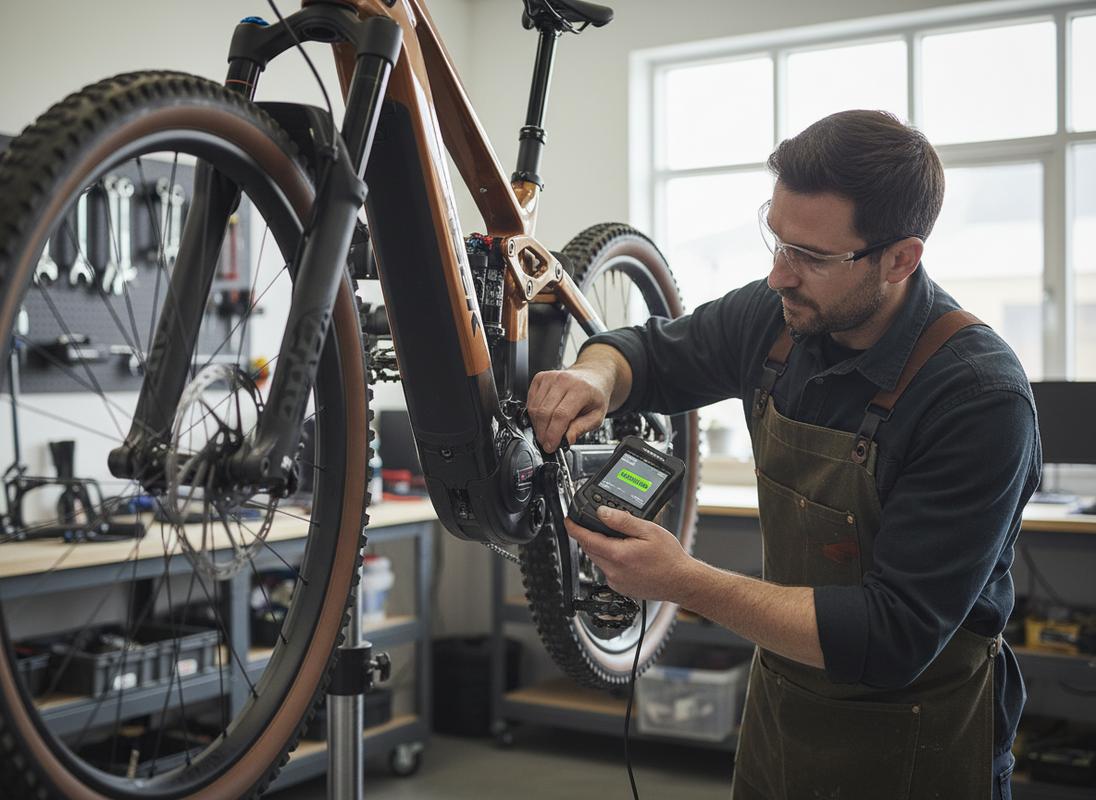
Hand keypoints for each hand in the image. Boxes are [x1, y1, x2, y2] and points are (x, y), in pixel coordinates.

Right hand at [527, 367, 610, 451]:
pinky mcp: (540, 377)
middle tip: (547, 443)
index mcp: (580, 389)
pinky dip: (534, 415)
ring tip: (546, 432)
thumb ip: (580, 428)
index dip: (553, 434)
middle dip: (543, 433)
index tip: (551, 446)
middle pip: (545, 412)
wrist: (592, 378)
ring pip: (535, 408)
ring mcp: (550, 377)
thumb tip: (566, 440)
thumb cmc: (594, 396)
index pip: (561, 415)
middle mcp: (564, 380)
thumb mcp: (596, 416)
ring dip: (537, 425)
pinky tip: (543, 419)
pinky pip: (530, 401)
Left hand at [563, 506, 695, 601]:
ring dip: (601, 547)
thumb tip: (602, 512)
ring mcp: (616, 581)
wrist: (682, 582)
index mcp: (618, 555)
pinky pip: (607, 570)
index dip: (574, 528)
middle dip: (589, 535)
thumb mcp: (648, 530)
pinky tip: (627, 555)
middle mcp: (613, 571)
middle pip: (590, 549)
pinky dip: (610, 559)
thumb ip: (623, 521)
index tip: (568, 521)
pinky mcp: (621, 587)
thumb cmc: (669, 558)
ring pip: (598, 560)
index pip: (586, 539)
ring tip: (619, 538)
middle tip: (597, 524)